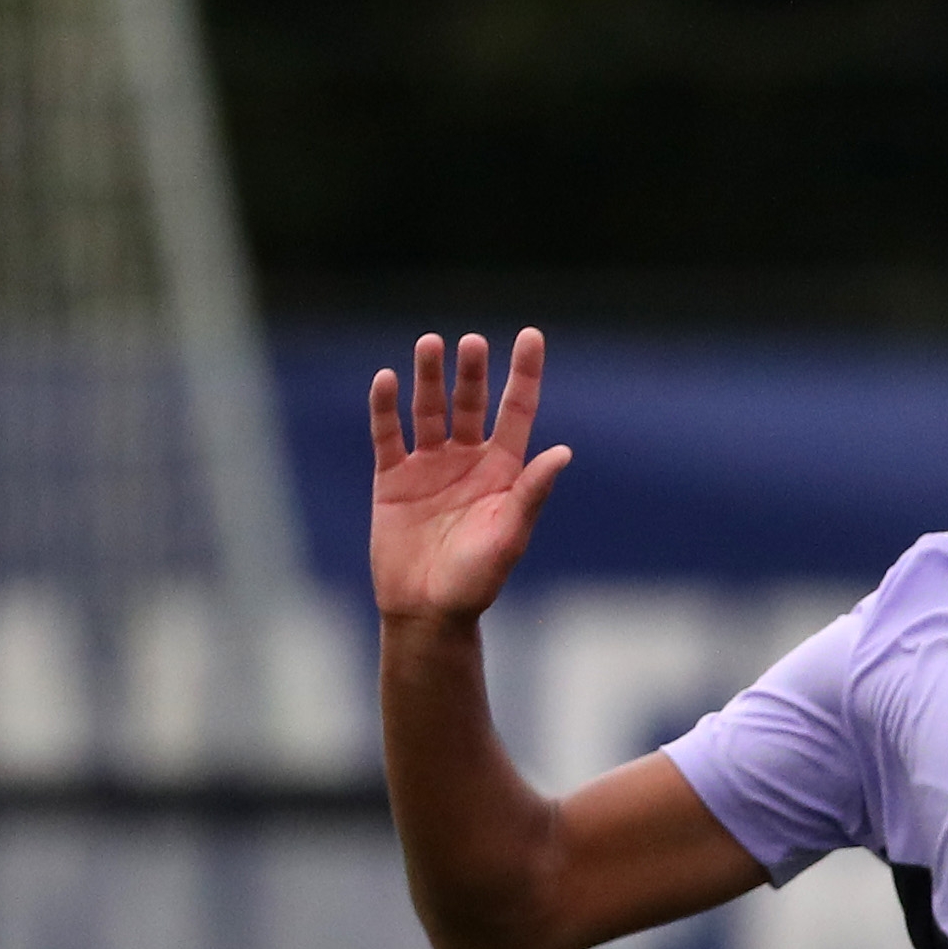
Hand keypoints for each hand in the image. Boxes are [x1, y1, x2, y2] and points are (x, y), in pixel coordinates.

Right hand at [370, 328, 573, 625]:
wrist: (426, 612)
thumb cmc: (476, 582)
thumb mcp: (508, 537)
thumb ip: (531, 494)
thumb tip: (563, 452)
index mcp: (503, 471)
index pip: (516, 410)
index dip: (524, 373)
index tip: (531, 335)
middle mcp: (467, 460)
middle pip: (471, 402)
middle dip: (472, 372)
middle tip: (472, 342)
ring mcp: (428, 466)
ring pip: (429, 409)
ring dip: (430, 377)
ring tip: (431, 344)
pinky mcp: (393, 479)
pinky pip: (388, 435)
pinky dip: (385, 408)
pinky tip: (386, 380)